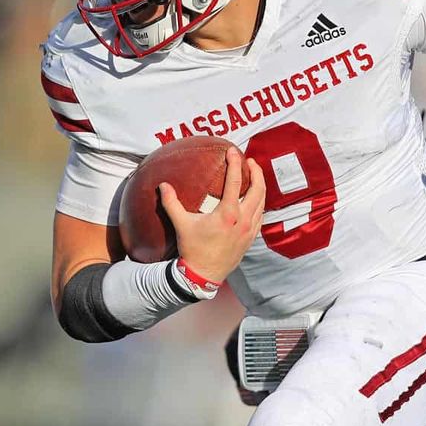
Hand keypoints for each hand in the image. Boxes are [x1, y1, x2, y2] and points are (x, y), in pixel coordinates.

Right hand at [159, 149, 265, 283]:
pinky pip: (261, 215)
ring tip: (254, 176)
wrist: (204, 275)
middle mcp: (243, 220)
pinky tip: (254, 200)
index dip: (235, 163)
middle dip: (256, 171)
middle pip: (258, 189)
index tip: (233, 150)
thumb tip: (163, 185)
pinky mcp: (251, 238)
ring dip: (260, 186)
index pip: (235, 181)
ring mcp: (250, 230)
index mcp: (228, 214)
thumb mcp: (181, 224)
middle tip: (249, 161)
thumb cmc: (193, 249)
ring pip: (262, 202)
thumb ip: (171, 203)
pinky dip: (260, 203)